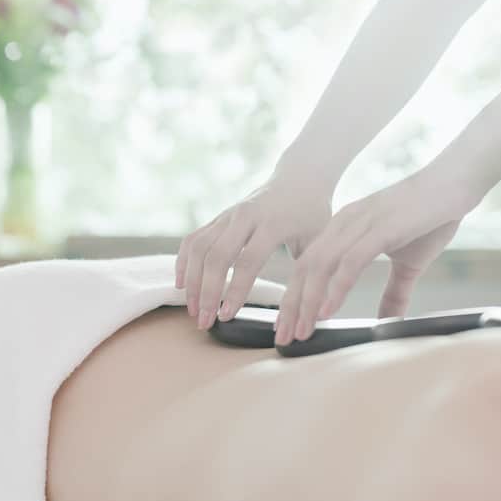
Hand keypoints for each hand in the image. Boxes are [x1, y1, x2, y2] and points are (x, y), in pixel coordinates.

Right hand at [176, 176, 330, 329]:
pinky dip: (184, 262)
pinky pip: (193, 239)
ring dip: (192, 281)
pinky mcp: (219, 217)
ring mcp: (228, 215)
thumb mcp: (318, 241)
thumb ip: (308, 273)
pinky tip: (182, 284)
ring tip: (193, 309)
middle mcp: (245, 217)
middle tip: (203, 321)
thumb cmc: (312, 214)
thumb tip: (305, 312)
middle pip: (216, 256)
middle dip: (206, 292)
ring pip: (199, 248)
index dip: (235, 292)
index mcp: (272, 224)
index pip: (247, 262)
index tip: (226, 317)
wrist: (300, 178)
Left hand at [274, 170, 473, 344]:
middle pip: (304, 268)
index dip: (294, 298)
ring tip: (301, 330)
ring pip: (321, 266)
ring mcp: (360, 224)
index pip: (307, 266)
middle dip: (291, 305)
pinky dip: (336, 287)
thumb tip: (388, 322)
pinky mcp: (381, 228)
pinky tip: (327, 310)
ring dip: (307, 301)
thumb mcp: (409, 264)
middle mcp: (344, 223)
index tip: (289, 327)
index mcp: (344, 228)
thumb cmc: (432, 218)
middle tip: (284, 337)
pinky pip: (350, 261)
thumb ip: (395, 292)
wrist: (455, 183)